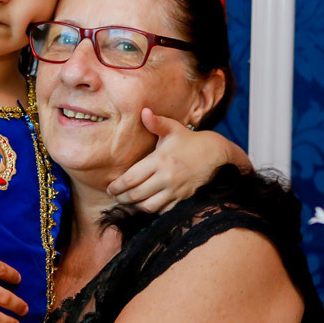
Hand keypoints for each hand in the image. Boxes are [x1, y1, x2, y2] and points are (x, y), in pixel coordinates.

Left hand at [107, 109, 243, 212]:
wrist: (214, 154)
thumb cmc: (188, 140)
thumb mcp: (172, 128)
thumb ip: (156, 122)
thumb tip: (143, 112)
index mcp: (160, 160)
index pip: (131, 178)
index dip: (117, 186)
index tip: (109, 188)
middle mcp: (166, 177)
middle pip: (136, 194)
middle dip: (121, 197)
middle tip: (114, 196)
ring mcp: (175, 190)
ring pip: (148, 206)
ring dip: (134, 206)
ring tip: (126, 201)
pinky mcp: (182, 198)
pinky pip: (162, 211)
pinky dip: (150, 210)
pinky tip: (143, 205)